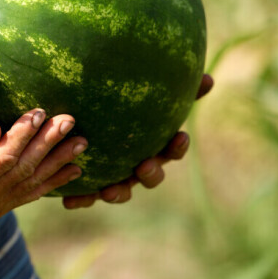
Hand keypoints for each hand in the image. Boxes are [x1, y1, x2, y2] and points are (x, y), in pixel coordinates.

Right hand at [0, 109, 86, 219]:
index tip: (39, 112)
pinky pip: (30, 194)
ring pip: (32, 182)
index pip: (2, 158)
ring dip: (59, 162)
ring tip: (81, 143)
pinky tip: (73, 169)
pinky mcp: (0, 207)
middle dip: (47, 143)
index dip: (22, 135)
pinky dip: (53, 181)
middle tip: (68, 120)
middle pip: (22, 169)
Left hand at [62, 73, 214, 208]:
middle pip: (151, 176)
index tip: (180, 137)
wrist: (88, 128)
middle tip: (143, 165)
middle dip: (151, 174)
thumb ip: (175, 88)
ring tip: (108, 191)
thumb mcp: (146, 95)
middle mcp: (139, 166)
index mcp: (156, 146)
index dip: (178, 147)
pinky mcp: (93, 187)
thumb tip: (210, 78)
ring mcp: (118, 179)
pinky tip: (68, 200)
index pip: (173, 149)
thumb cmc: (126, 108)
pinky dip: (81, 199)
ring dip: (118, 193)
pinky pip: (88, 196)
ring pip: (122, 191)